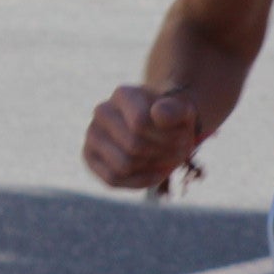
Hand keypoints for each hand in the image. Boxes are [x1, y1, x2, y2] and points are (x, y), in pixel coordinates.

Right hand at [84, 84, 205, 193]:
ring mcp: (92, 134)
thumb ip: (175, 110)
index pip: (141, 123)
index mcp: (124, 94)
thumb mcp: (183, 111)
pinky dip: (138, 180)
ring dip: (152, 168)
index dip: (167, 137)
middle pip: (134, 146)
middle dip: (163, 154)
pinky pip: (112, 179)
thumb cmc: (172, 119)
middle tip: (180, 151)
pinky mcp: (89, 157)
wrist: (160, 126)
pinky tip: (154, 172)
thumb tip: (157, 114)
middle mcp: (102, 111)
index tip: (183, 135)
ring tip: (167, 160)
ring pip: (123, 165)